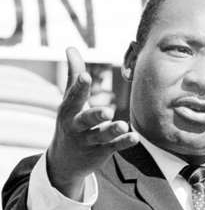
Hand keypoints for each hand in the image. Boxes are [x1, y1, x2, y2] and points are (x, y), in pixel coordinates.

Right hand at [47, 47, 138, 199]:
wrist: (64, 161)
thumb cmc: (70, 122)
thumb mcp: (69, 101)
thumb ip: (74, 75)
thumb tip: (71, 47)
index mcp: (69, 111)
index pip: (74, 97)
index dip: (79, 86)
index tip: (85, 76)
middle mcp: (77, 127)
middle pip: (85, 120)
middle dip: (95, 115)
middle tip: (107, 111)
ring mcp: (89, 141)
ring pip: (101, 135)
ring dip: (112, 131)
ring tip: (123, 125)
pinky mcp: (101, 151)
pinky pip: (113, 146)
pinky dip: (123, 142)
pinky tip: (135, 137)